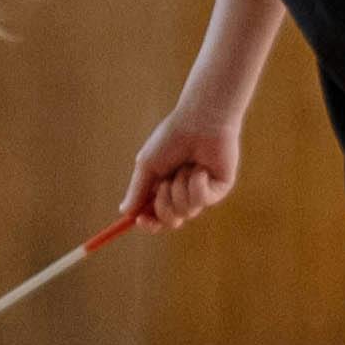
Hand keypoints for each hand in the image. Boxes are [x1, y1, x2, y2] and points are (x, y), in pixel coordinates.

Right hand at [123, 111, 242, 230]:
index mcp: (165, 187)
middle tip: (164, 186)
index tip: (139, 220)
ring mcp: (203, 192)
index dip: (148, 223)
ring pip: (186, 211)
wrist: (199, 121)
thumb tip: (125, 212)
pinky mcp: (219, 189)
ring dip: (180, 188)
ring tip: (186, 166)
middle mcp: (184, 192)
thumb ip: (137, 190)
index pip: (156, 216)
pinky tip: (200, 167)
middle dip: (163, 206)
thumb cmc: (171, 138)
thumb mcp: (147, 165)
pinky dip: (196, 184)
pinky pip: (202, 200)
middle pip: (170, 221)